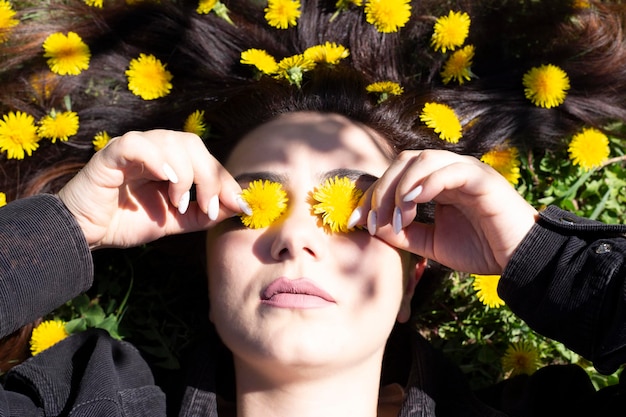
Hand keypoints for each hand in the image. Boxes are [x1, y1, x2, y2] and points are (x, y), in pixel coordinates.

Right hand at [57, 130, 242, 248]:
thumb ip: (203, 214)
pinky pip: (137, 144)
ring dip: (185, 175)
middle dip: (210, 178)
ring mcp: (133, 148)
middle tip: (209, 208)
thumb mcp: (174, 221)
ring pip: (172, 141)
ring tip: (179, 203)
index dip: (226, 181)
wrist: (84, 234)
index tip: (241, 206)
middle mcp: (155, 149)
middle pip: (194, 145)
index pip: (207, 160)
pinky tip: (166, 179)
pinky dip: (156, 159)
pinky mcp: (111, 154)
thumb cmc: (126, 222)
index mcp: (171, 161)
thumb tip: (238, 207)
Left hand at [351, 150, 537, 273]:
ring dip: (400, 188)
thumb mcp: (430, 244)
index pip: (395, 175)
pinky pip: (449, 170)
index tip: (355, 220)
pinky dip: (426, 184)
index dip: (372, 195)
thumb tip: (372, 224)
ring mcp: (465, 171)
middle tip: (372, 220)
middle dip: (381, 190)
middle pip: (402, 162)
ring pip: (421, 160)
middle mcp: (448, 171)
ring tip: (397, 216)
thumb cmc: (480, 249)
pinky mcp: (482, 178)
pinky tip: (413, 204)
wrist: (518, 260)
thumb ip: (402, 233)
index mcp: (435, 183)